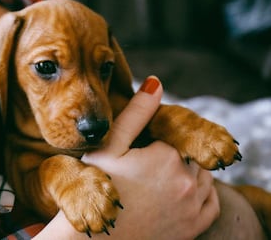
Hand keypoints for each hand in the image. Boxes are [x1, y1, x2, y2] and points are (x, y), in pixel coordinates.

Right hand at [35, 76, 218, 238]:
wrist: (95, 239)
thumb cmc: (96, 188)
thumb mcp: (110, 146)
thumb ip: (136, 113)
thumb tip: (156, 83)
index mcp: (168, 158)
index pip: (177, 133)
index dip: (159, 137)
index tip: (141, 149)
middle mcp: (188, 182)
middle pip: (192, 153)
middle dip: (174, 152)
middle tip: (146, 163)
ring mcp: (193, 207)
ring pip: (204, 174)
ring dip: (190, 169)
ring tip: (160, 175)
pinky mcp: (193, 227)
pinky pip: (211, 201)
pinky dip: (203, 192)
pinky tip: (183, 190)